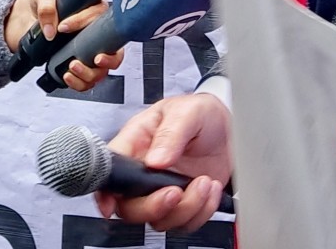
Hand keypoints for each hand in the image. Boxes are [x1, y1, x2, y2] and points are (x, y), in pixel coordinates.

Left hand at [3, 0, 122, 91]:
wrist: (25, 19)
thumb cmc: (42, 2)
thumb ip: (47, 7)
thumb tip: (51, 30)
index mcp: (92, 11)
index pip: (100, 18)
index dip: (84, 24)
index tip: (64, 27)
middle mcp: (95, 34)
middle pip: (114, 51)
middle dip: (108, 59)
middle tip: (95, 58)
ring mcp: (88, 53)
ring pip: (102, 70)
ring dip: (90, 73)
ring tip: (72, 67)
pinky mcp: (78, 66)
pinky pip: (87, 81)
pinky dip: (80, 83)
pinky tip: (67, 76)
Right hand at [94, 93, 232, 230]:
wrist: (229, 128)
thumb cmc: (201, 113)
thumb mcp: (186, 112)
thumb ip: (170, 134)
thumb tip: (154, 160)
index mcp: (136, 143)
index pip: (111, 171)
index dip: (106, 192)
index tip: (112, 204)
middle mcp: (145, 171)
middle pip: (130, 207)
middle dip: (153, 207)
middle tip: (176, 191)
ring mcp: (163, 189)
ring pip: (160, 220)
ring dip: (186, 208)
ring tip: (205, 182)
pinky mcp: (184, 202)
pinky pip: (185, 223)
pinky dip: (202, 211)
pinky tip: (211, 188)